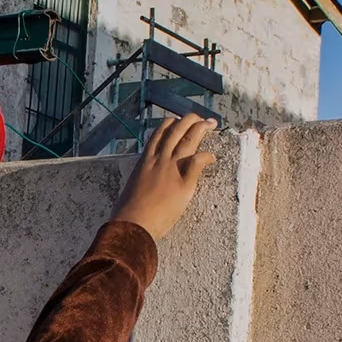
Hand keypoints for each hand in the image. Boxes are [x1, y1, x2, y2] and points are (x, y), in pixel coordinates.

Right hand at [111, 116, 217, 242]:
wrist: (133, 223)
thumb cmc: (128, 213)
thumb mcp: (132, 188)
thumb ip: (142, 180)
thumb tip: (143, 183)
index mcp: (144, 161)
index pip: (158, 134)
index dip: (169, 125)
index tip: (176, 122)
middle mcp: (158, 160)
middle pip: (176, 131)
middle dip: (189, 121)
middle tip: (198, 118)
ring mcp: (171, 169)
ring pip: (188, 140)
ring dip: (201, 128)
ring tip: (210, 123)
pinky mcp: (183, 183)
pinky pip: (198, 162)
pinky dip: (207, 156)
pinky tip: (213, 157)